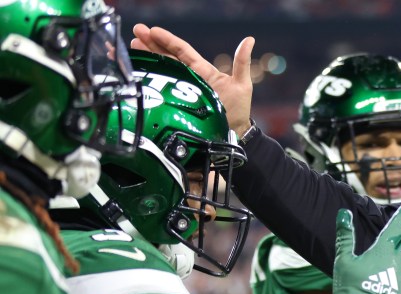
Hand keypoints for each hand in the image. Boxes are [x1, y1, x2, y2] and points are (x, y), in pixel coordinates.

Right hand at [130, 24, 254, 133]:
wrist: (232, 135)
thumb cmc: (238, 111)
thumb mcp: (242, 84)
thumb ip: (242, 62)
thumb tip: (249, 40)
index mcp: (202, 70)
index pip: (182, 51)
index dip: (167, 40)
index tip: (152, 30)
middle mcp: (189, 78)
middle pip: (166, 57)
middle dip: (150, 44)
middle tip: (135, 32)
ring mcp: (181, 91)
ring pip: (161, 70)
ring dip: (145, 57)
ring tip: (130, 47)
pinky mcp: (175, 104)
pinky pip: (159, 89)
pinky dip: (147, 79)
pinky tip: (135, 72)